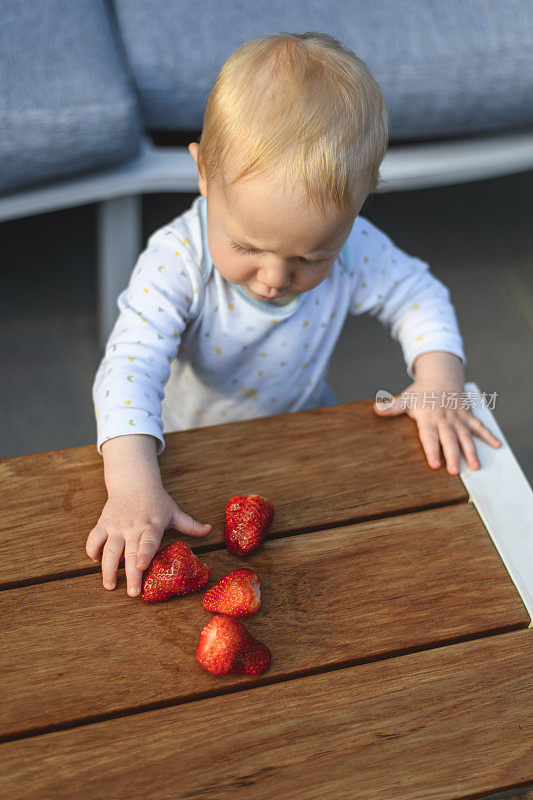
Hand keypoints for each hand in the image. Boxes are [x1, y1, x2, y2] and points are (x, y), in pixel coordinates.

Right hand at [86, 484, 211, 595]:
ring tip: (110, 586)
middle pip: (130, 552)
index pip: (149, 540)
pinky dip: (93, 551)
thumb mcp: (174, 512)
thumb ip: (190, 525)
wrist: (134, 481)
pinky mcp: (103, 523)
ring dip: (108, 568)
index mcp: (153, 524)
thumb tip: (210, 530)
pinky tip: (96, 562)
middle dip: (131, 573)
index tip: (141, 567)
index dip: (145, 553)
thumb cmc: (157, 501)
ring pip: (109, 549)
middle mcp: (133, 526)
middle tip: (133, 592)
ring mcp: (117, 526)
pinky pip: (94, 539)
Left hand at [373, 356, 500, 472]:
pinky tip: (497, 446)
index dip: (432, 450)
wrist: (442, 376)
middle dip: (453, 455)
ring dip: (471, 451)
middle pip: (449, 439)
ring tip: (475, 467)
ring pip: (466, 436)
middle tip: (454, 471)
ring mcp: (458, 418)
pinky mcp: (468, 416)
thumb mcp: (406, 398)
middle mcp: (445, 419)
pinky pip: (480, 426)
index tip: (434, 463)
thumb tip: (376, 409)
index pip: (429, 436)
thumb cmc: (421, 392)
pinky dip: (488, 435)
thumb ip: (392, 406)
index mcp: (429, 417)